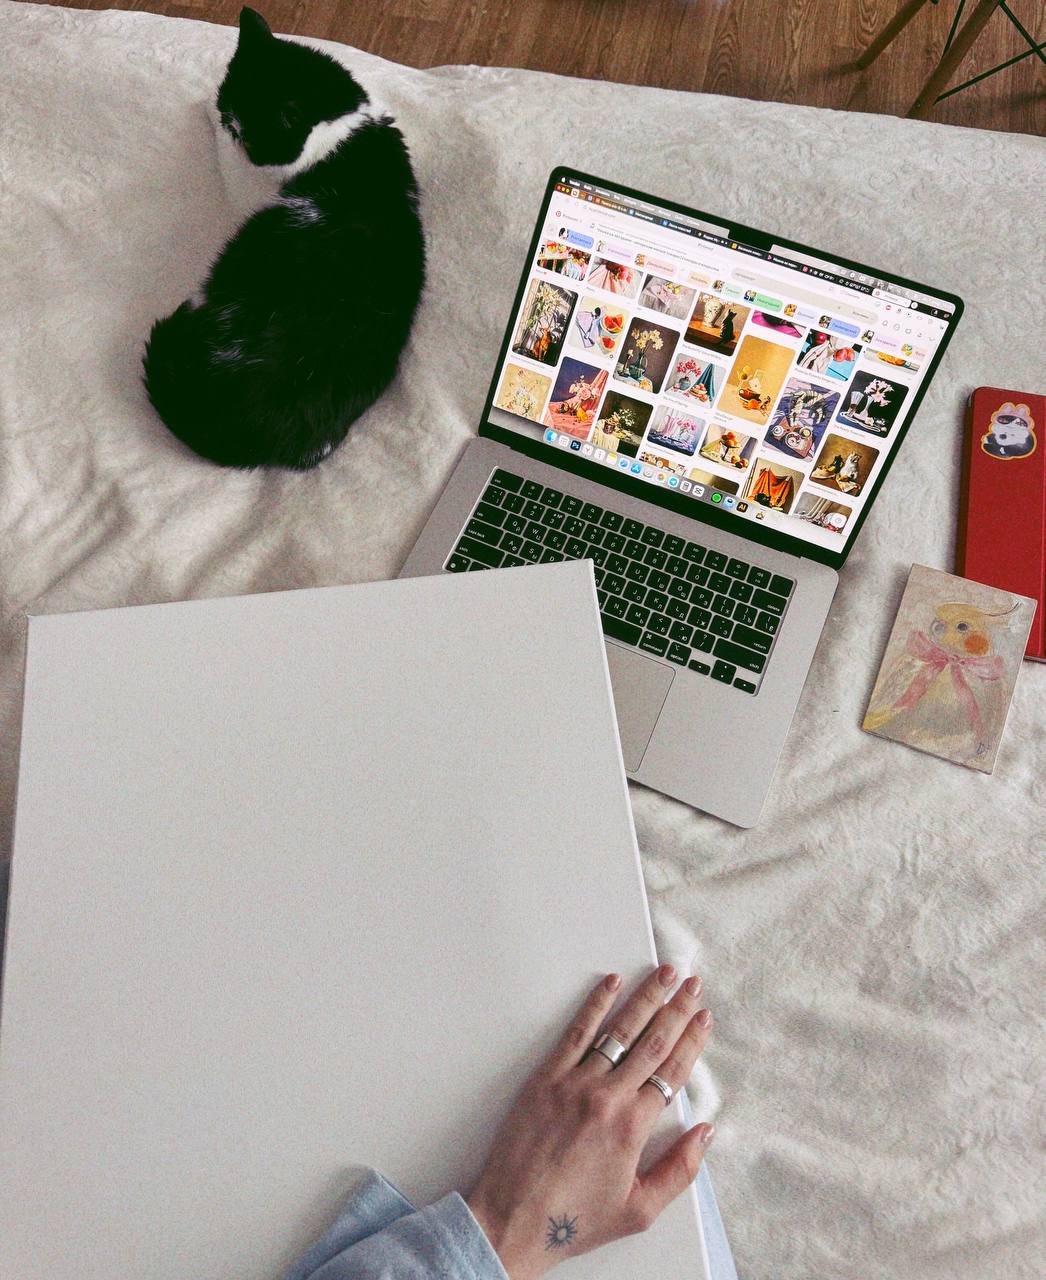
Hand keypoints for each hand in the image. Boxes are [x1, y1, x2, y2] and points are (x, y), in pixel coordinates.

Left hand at [466, 965, 713, 1278]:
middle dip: (676, 1008)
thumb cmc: (575, 1219)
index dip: (692, 1039)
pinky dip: (594, 1005)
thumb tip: (705, 1132)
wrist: (513, 1219)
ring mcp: (575, 1083)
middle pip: (651, 1041)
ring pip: (618, 1030)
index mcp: (633, 1127)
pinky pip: (575, 1033)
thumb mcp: (639, 1209)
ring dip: (644, 998)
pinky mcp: (546, 1078)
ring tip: (662, 973)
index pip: (672, 1070)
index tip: (703, 1017)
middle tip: (691, 983)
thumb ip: (679, 1169)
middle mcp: (607, 1097)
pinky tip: (610, 983)